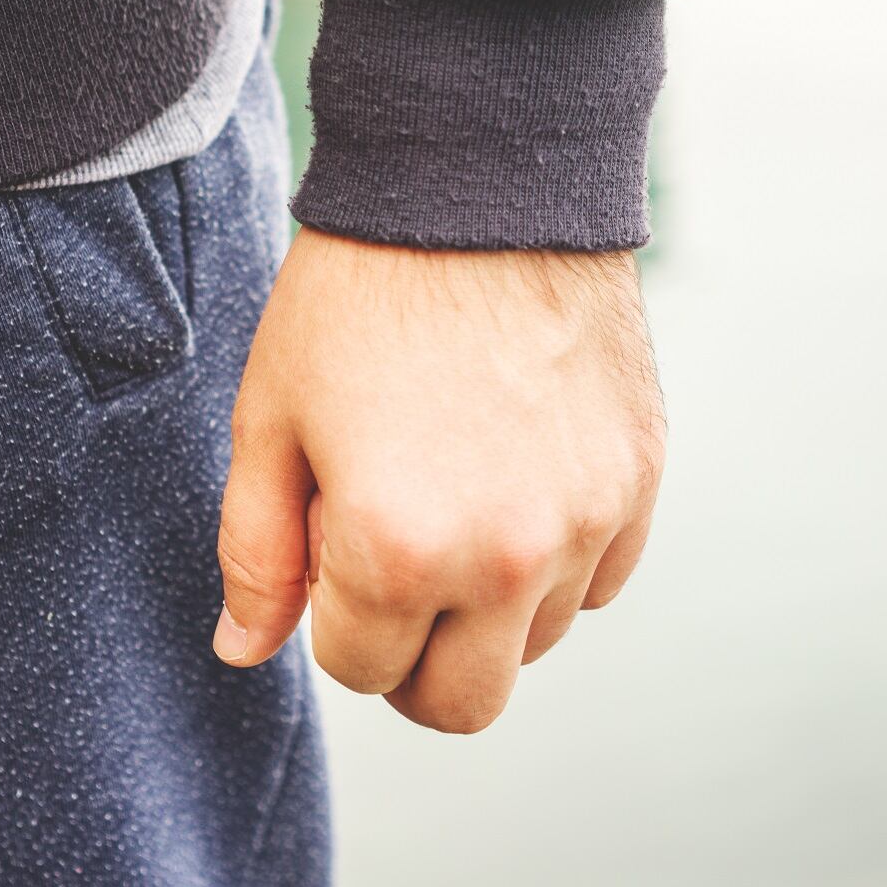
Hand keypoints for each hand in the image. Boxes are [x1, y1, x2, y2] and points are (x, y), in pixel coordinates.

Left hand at [213, 227, 665, 732]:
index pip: (359, 670)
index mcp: (400, 551)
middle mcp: (509, 557)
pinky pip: (602, 579)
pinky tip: (515, 475)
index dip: (330, 615)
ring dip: (489, 607)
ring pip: (537, 642)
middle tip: (388, 577)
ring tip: (453, 496)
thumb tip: (245, 649)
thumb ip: (256, 553)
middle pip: (463, 704)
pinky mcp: (641, 480)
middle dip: (411, 660)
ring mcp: (589, 521)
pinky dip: (557, 561)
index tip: (329, 539)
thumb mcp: (271, 418)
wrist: (482, 182)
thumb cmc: (356, 295)